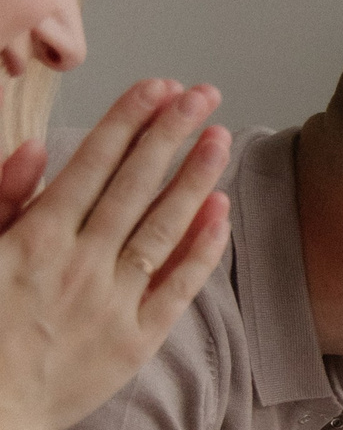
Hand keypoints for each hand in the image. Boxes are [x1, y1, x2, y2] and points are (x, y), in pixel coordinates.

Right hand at [0, 80, 232, 429]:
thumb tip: (35, 152)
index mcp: (34, 238)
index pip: (93, 163)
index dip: (128, 121)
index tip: (157, 88)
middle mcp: (80, 264)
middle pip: (136, 184)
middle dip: (171, 133)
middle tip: (202, 94)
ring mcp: (113, 302)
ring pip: (165, 227)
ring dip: (196, 178)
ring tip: (220, 138)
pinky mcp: (136, 341)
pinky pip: (179, 287)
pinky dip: (203, 248)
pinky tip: (221, 212)